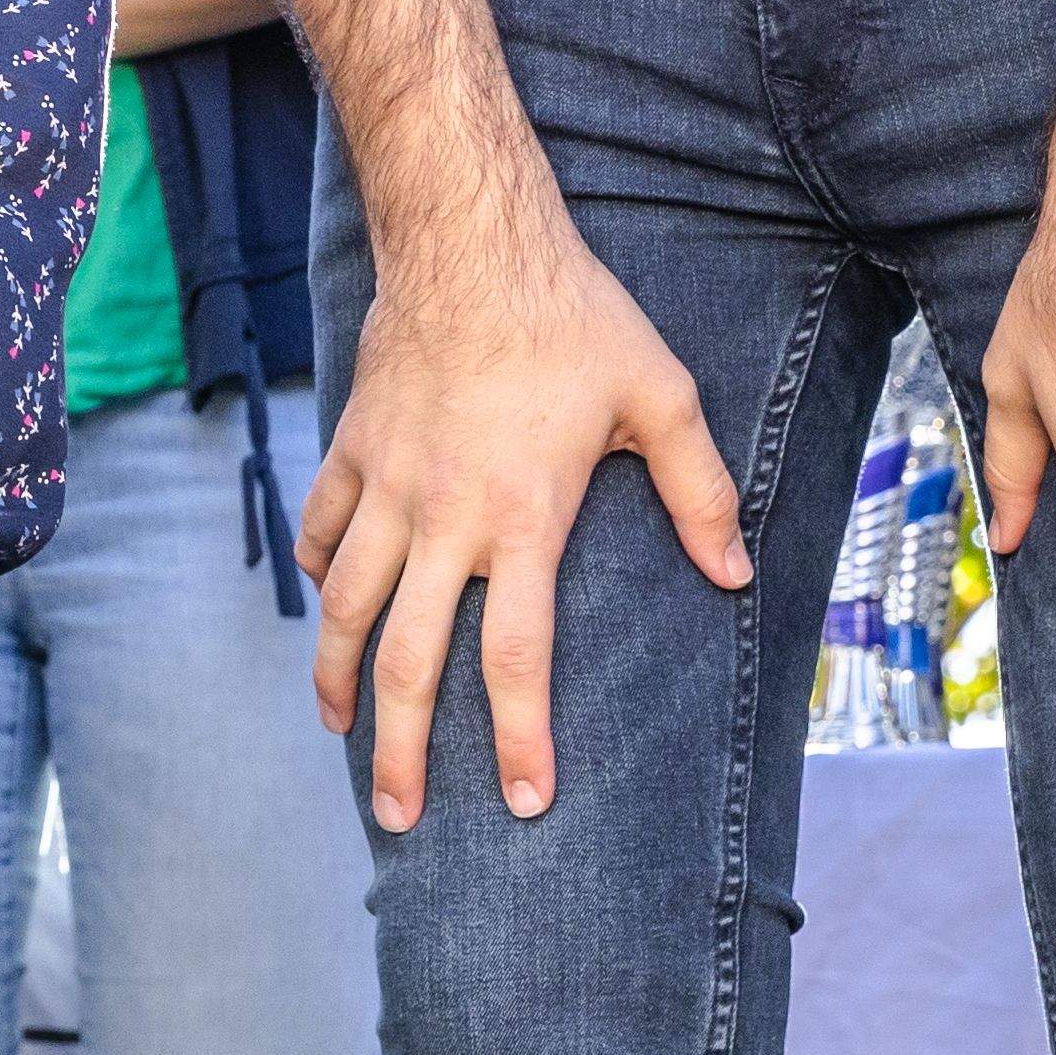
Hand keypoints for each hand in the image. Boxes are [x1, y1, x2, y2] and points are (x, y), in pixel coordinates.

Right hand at [293, 220, 751, 830]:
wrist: (468, 237)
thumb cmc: (573, 315)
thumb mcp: (660, 395)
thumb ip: (699, 491)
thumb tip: (733, 575)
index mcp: (522, 518)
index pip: (514, 658)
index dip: (518, 739)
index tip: (525, 801)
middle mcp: (444, 517)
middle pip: (406, 659)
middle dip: (400, 751)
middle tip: (400, 817)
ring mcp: (388, 484)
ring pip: (344, 605)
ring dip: (336, 679)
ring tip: (339, 730)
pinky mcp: (354, 446)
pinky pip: (323, 528)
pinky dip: (321, 572)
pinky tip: (327, 599)